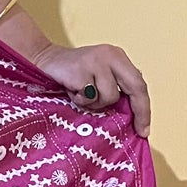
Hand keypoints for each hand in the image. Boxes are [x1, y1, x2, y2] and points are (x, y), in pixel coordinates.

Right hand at [32, 42, 150, 136]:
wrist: (41, 60)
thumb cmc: (71, 74)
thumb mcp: (99, 74)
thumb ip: (115, 85)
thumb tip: (132, 114)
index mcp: (118, 57)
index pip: (139, 83)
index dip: (144, 107)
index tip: (144, 129)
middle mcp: (111, 55)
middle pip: (135, 87)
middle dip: (139, 111)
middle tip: (139, 131)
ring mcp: (96, 61)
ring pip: (109, 97)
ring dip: (95, 103)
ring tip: (81, 94)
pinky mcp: (81, 69)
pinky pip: (89, 97)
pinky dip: (80, 99)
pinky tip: (72, 90)